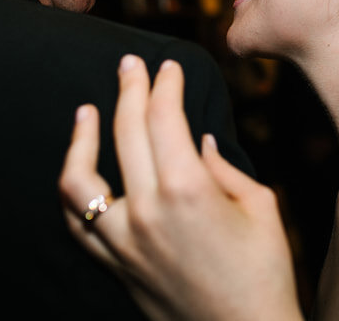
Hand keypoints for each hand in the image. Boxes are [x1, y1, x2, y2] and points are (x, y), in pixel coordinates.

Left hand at [59, 55, 303, 320]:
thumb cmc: (265, 273)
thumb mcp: (261, 207)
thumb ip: (225, 168)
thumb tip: (199, 142)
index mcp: (188, 189)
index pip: (164, 117)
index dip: (165, 84)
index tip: (169, 66)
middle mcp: (148, 211)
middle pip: (125, 132)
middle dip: (128, 89)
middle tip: (131, 65)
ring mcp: (124, 241)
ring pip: (81, 178)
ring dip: (81, 138)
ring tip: (87, 111)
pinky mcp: (116, 265)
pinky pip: (78, 223)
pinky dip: (73, 191)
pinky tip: (79, 170)